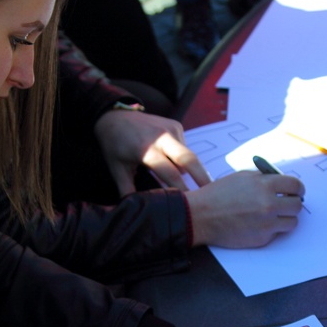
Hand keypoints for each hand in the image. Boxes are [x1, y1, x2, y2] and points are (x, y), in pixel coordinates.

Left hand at [93, 110, 210, 195]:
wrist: (114, 116)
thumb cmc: (114, 145)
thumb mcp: (117, 169)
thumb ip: (128, 190)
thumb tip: (138, 211)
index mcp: (145, 149)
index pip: (168, 172)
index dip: (180, 188)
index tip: (189, 203)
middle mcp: (161, 136)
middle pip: (189, 159)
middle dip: (202, 177)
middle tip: (213, 194)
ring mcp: (170, 128)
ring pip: (187, 155)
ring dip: (190, 170)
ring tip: (194, 185)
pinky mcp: (176, 125)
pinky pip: (184, 147)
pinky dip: (182, 159)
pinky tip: (173, 163)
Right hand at [184, 170, 304, 247]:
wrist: (201, 216)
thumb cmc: (218, 195)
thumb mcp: (242, 177)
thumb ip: (264, 179)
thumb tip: (282, 184)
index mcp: (265, 185)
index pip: (296, 186)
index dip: (298, 189)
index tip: (296, 191)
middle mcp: (269, 204)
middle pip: (298, 205)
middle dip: (293, 203)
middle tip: (286, 203)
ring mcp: (267, 223)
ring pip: (292, 222)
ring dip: (286, 218)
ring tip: (274, 216)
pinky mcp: (262, 239)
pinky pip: (277, 233)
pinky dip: (272, 229)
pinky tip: (258, 224)